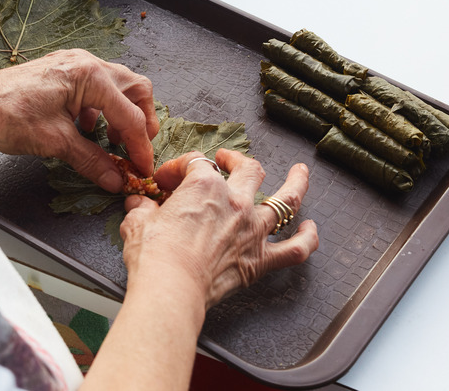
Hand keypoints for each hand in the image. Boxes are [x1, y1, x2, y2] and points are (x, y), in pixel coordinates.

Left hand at [0, 49, 158, 192]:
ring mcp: (75, 65)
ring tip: (112, 142)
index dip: (140, 146)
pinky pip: (96, 88)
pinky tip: (88, 129)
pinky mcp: (64, 73)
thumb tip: (114, 177)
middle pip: (135, 90)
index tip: (142, 167)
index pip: (130, 116)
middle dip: (141, 121)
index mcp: (89, 77)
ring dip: (122, 115)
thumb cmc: (6, 114)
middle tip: (136, 149)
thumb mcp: (56, 143)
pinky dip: (102, 109)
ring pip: (118, 87)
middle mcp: (87, 64)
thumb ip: (91, 160)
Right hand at [120, 149, 317, 308]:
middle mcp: (235, 202)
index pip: (195, 164)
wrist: (170, 287)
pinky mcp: (260, 260)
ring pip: (286, 200)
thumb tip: (138, 204)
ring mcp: (253, 230)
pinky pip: (295, 249)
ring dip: (296, 184)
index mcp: (204, 186)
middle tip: (228, 160)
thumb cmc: (154, 255)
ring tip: (300, 173)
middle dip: (236, 160)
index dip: (177, 168)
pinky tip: (311, 229)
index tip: (165, 181)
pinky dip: (307, 238)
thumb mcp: (137, 223)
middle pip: (247, 169)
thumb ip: (141, 209)